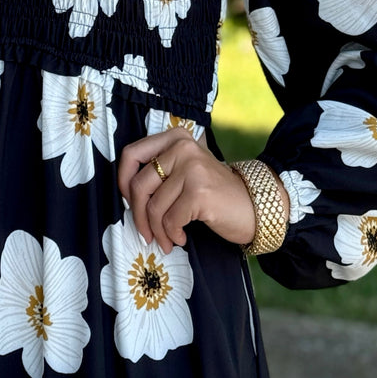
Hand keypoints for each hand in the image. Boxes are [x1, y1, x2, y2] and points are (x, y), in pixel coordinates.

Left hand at [118, 127, 271, 254]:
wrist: (254, 206)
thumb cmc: (215, 193)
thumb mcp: (186, 170)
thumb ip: (160, 172)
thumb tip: (125, 195)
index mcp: (175, 138)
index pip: (131, 155)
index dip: (122, 182)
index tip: (129, 202)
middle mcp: (182, 147)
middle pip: (138, 185)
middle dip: (138, 216)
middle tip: (146, 234)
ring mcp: (192, 168)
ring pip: (154, 207)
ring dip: (157, 231)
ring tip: (167, 239)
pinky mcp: (199, 192)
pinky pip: (170, 220)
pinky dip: (172, 234)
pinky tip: (181, 237)